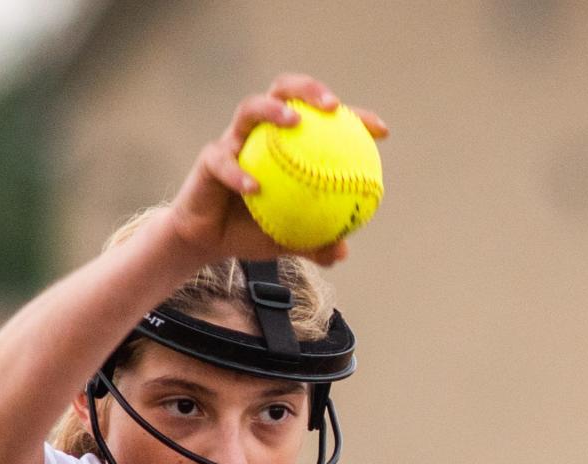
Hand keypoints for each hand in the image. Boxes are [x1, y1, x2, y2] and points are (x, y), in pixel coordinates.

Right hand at [167, 74, 387, 266]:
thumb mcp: (289, 241)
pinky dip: (240, 174)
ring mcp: (233, 141)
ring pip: (251, 109)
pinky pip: (225, 163)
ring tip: (293, 122)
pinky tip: (256, 187)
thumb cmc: (251, 231)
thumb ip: (315, 243)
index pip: (321, 119)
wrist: (207, 240)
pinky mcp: (209, 159)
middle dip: (309, 89)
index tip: (381, 130)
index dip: (353, 116)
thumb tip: (343, 251)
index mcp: (285, 143)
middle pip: (284, 89)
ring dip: (272, 109)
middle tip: (332, 106)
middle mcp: (260, 132)